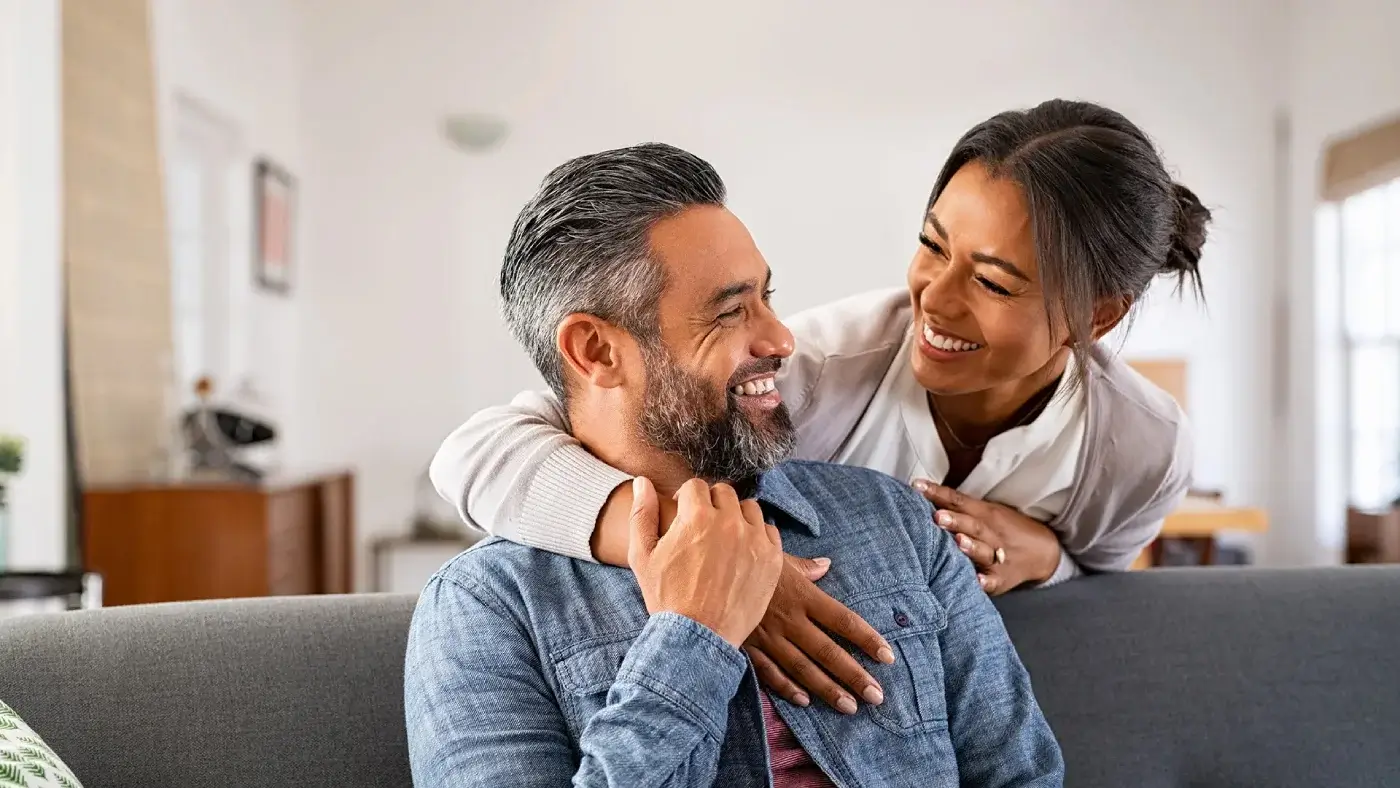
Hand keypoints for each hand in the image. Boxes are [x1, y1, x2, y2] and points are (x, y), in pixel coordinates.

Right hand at [628, 477, 784, 646]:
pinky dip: (757, 536)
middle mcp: (729, 522)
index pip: (696, 486)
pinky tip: (743, 553)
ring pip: (749, 508)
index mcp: (696, 516)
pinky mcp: (772, 559)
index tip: (684, 515)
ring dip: (736, 517)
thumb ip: (642, 513)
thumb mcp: (642, 555)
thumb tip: (642, 482)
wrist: (697, 637)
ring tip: (724, 539)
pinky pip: (769, 531)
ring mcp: (754, 540)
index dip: (686, 499)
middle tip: (703, 528)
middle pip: (724, 493)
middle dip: (711, 505)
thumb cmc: (666, 597)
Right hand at [744, 555, 894, 714]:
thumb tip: (826, 565)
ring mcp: (768, 636)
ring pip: (803, 668)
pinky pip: (769, 672)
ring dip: (828, 689)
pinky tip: (805, 701)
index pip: (843, 620)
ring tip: (850, 707)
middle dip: (854, 676)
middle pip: (828, 652)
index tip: (887, 656)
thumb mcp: (778, 557)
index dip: (867, 639)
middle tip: (876, 696)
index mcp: (803, 596)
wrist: (707, 571)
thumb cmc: (746, 561)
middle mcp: (790, 620)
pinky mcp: (747, 647)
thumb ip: (805, 567)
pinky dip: (787, 688)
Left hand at [913, 481, 1060, 595]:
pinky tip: (977, 581)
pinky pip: (994, 580)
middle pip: (973, 525)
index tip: (917, 487)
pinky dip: (986, 581)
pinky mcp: (1002, 579)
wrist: (1043, 551)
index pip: (959, 501)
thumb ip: (958, 507)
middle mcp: (992, 534)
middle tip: (937, 516)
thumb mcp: (986, 512)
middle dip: (955, 521)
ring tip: (957, 542)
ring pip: (984, 551)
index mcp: (985, 514)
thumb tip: (921, 494)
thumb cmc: (1003, 529)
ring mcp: (998, 557)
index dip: (938, 494)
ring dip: (971, 547)